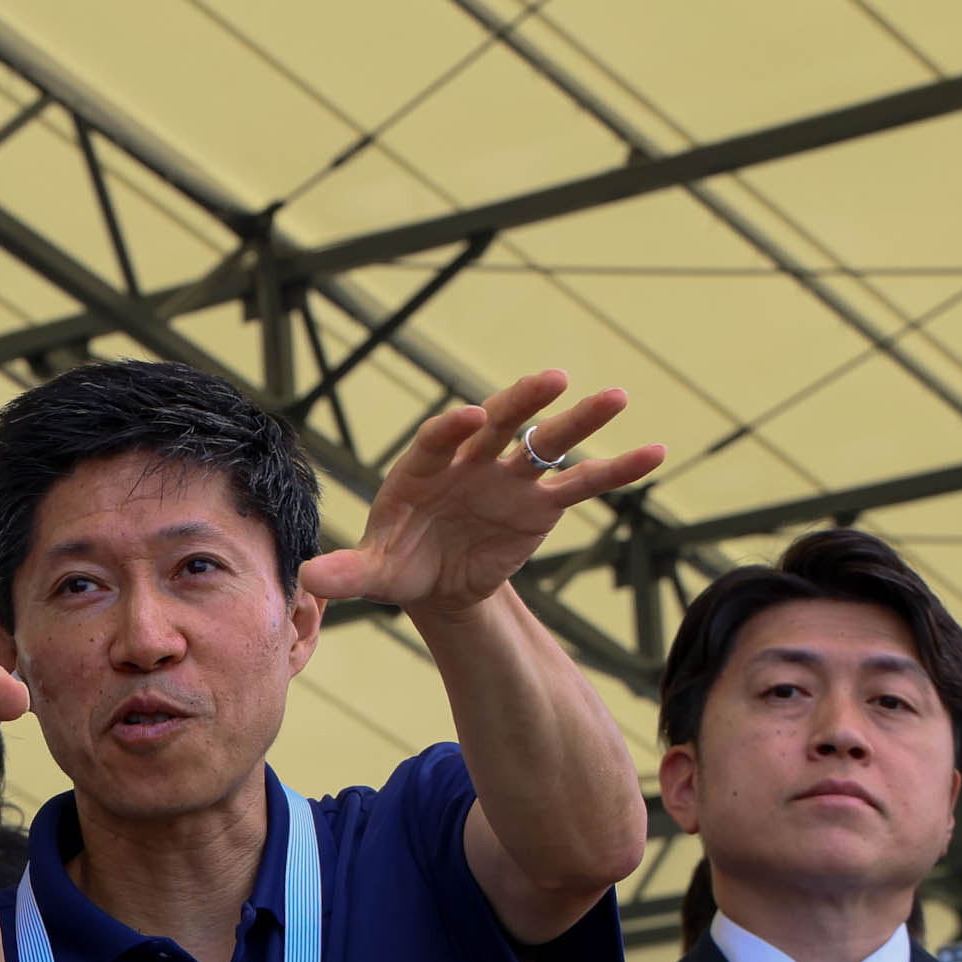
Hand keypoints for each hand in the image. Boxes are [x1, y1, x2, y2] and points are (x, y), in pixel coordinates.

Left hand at [299, 369, 664, 620]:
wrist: (436, 583)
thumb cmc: (399, 565)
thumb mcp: (374, 573)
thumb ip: (347, 571)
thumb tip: (309, 577)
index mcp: (421, 468)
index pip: (436, 440)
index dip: (450, 428)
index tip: (469, 416)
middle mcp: (468, 461)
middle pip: (497, 423)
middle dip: (521, 401)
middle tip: (551, 378)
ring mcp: (508, 478)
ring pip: (544, 444)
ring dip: (578, 421)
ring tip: (615, 397)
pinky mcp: (541, 503)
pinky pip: (580, 483)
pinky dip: (615, 468)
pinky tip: (653, 452)